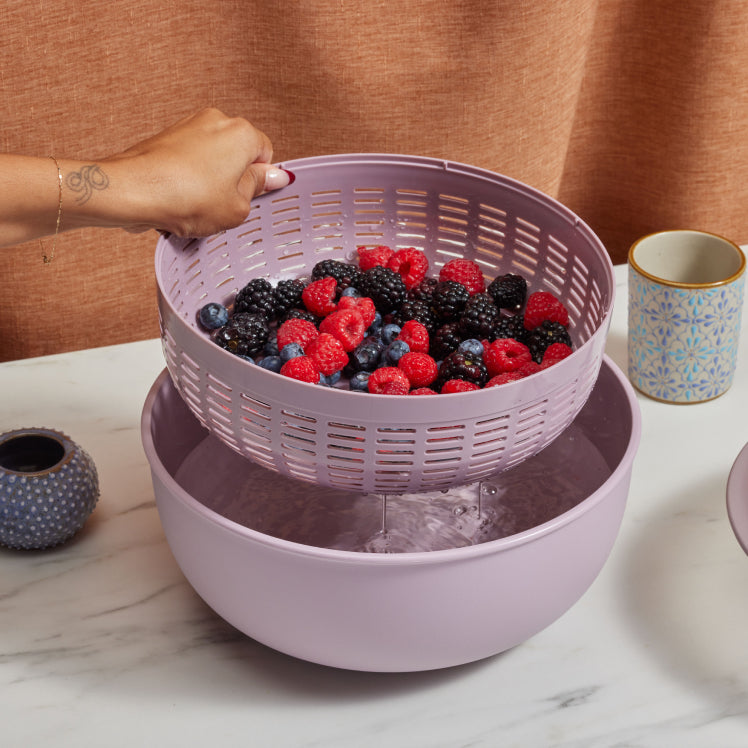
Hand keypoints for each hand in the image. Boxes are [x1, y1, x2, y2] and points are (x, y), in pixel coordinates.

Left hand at [106, 107, 292, 236]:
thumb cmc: (186, 197)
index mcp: (242, 133)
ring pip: (213, 159)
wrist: (133, 190)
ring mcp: (189, 126)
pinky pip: (189, 162)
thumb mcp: (237, 207)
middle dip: (234, 181)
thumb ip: (258, 188)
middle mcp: (217, 120)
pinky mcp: (167, 137)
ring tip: (198, 206)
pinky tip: (180, 200)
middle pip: (238, 155)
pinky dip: (188, 180)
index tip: (251, 198)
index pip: (266, 155)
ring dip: (210, 182)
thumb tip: (275, 177)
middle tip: (224, 206)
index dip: (260, 181)